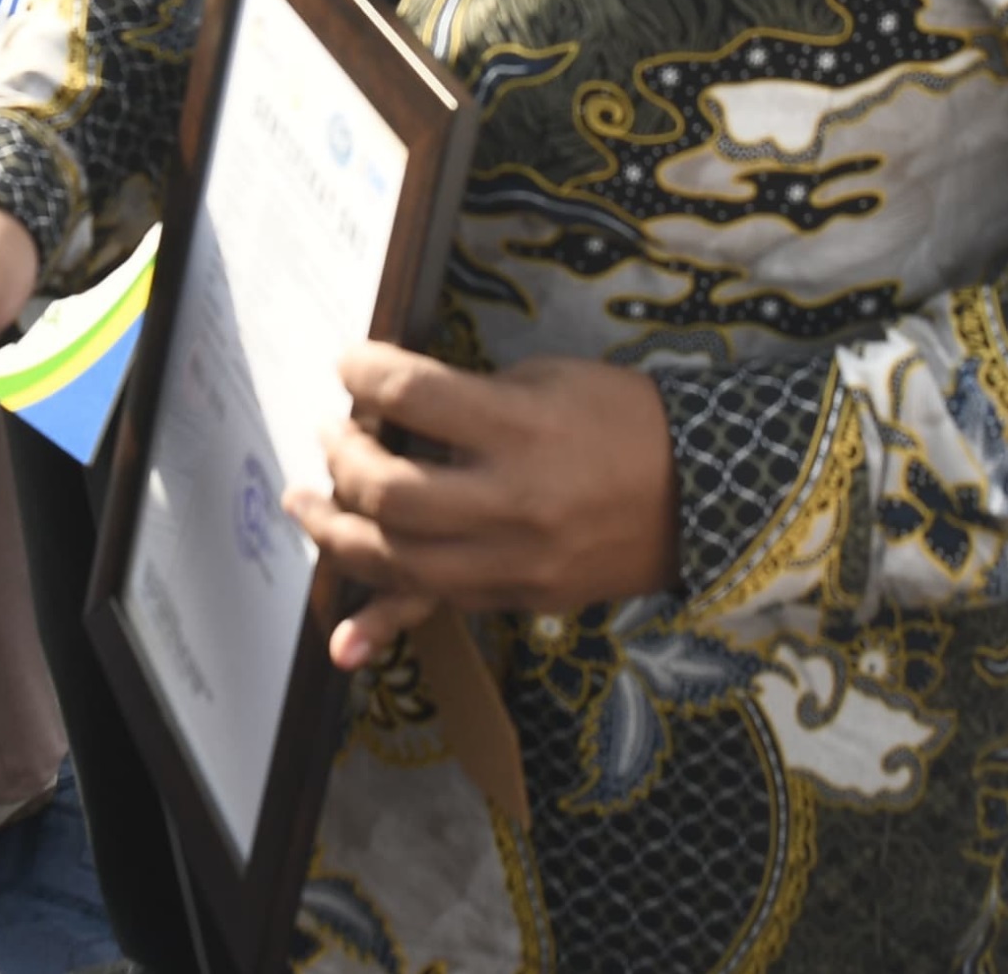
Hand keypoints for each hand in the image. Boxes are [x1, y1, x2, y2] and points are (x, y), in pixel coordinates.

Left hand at [289, 350, 678, 668]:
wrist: (701, 496)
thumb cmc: (623, 421)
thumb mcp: (550, 381)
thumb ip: (471, 398)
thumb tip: (394, 410)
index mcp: (522, 427)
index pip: (413, 395)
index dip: (363, 373)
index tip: (347, 364)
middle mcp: (512, 500)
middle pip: (389, 490)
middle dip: (341, 457)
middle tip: (332, 434)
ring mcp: (514, 560)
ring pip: (397, 560)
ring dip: (335, 532)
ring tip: (306, 504)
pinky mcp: (519, 598)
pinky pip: (440, 610)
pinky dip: (386, 627)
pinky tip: (343, 643)